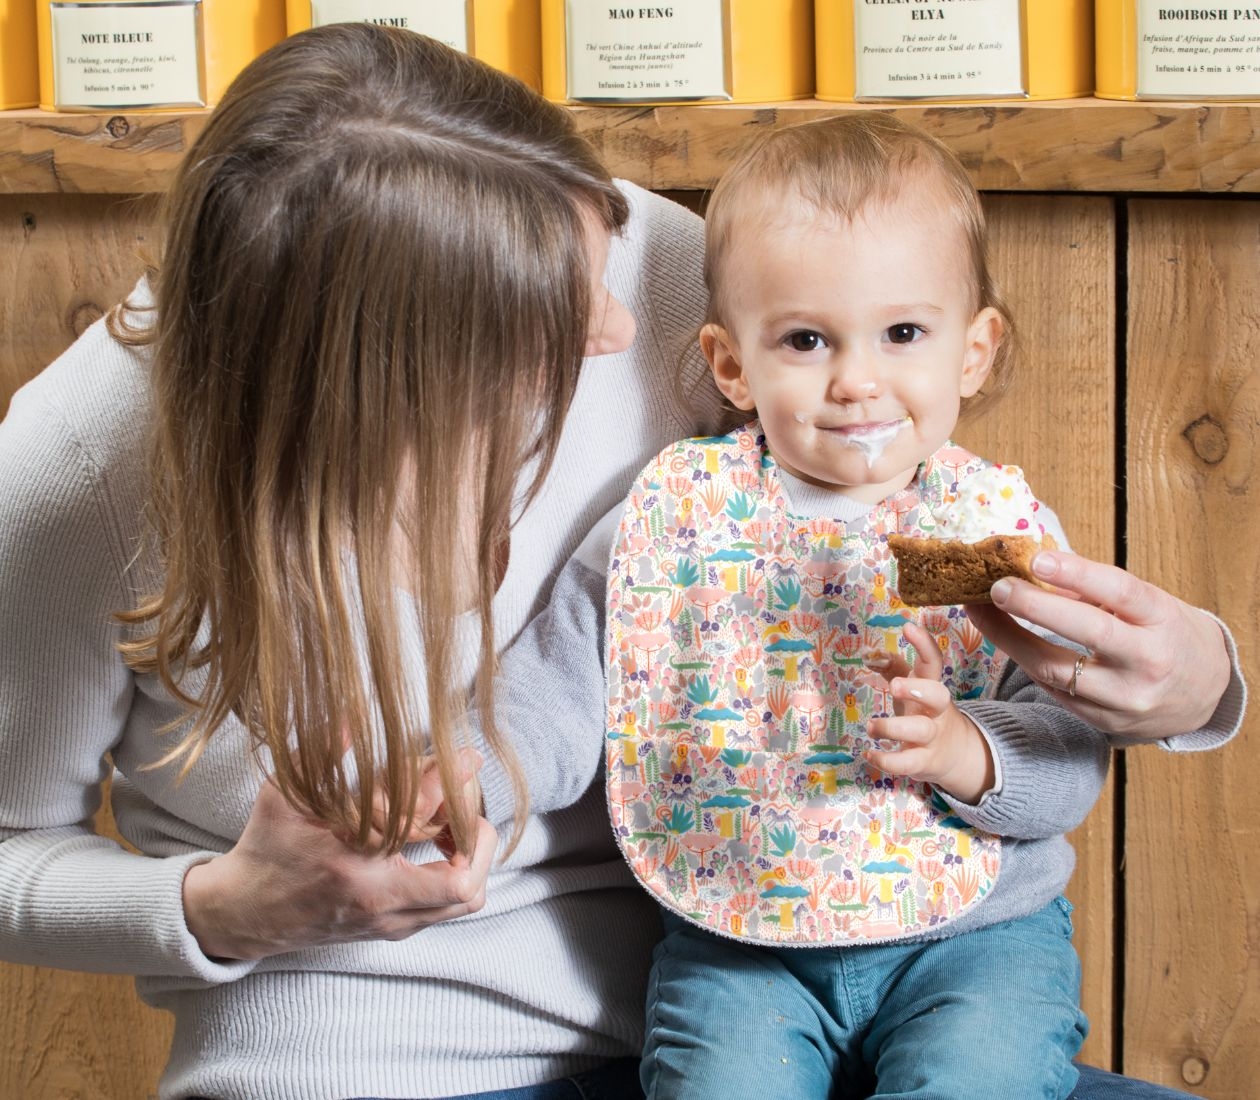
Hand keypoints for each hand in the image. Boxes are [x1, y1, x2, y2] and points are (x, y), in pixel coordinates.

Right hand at [182, 747, 495, 960]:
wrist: (244, 914)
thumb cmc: (267, 846)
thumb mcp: (284, 795)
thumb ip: (324, 754)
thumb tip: (354, 711)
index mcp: (349, 857)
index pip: (418, 813)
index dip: (449, 779)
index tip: (469, 756)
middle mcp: (375, 897)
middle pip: (462, 879)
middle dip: (478, 836)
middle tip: (469, 805)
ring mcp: (387, 921)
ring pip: (464, 900)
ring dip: (474, 858)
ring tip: (455, 825)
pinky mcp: (392, 931)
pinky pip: (448, 909)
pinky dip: (459, 875)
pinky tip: (439, 844)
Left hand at [865, 623, 994, 803]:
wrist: (957, 755)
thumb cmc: (925, 713)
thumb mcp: (914, 690)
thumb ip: (893, 669)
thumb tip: (868, 652)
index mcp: (932, 688)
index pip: (934, 663)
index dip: (924, 644)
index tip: (908, 627)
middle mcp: (936, 712)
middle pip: (938, 696)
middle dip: (918, 689)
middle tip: (895, 685)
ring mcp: (932, 737)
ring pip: (919, 731)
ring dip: (892, 727)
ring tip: (871, 727)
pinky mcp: (924, 762)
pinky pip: (908, 763)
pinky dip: (887, 761)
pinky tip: (869, 755)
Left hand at [965, 550, 1230, 739]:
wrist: (1204, 695)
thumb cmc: (1168, 634)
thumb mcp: (1151, 604)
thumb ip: (1101, 590)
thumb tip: (1037, 568)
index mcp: (1164, 621)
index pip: (1121, 592)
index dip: (1078, 574)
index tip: (1037, 559)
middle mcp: (1148, 661)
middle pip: (1087, 632)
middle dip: (1035, 607)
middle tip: (996, 586)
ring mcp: (1125, 698)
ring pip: (1056, 669)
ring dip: (1010, 638)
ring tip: (980, 610)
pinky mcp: (1103, 721)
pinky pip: (1054, 690)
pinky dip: (1026, 661)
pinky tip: (1004, 638)